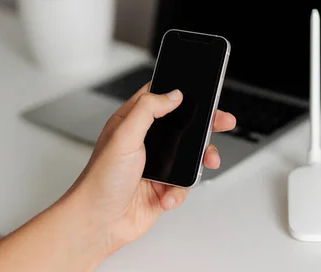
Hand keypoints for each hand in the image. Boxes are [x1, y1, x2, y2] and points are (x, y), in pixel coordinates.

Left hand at [68, 82, 235, 256]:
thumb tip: (172, 95)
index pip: (162, 100)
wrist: (98, 224)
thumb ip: (148, 109)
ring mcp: (157, 165)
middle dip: (206, 126)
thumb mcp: (123, 136)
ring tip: (205, 162)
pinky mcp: (163, 187)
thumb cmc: (99, 180)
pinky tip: (167, 195)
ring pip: (191, 155)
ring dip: (199, 162)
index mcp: (133, 123)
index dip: (183, 95)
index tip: (204, 96)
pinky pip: (185, 184)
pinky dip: (180, 191)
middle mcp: (146, 142)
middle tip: (222, 122)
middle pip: (184, 126)